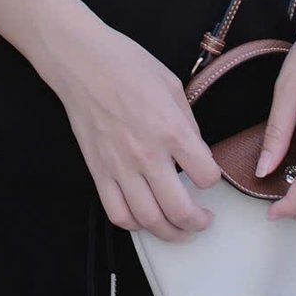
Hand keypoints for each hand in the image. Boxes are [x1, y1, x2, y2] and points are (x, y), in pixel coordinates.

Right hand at [43, 20, 221, 240]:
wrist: (82, 62)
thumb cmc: (128, 64)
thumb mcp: (172, 85)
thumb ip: (188, 123)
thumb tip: (198, 153)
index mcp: (171, 129)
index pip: (205, 176)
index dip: (212, 180)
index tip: (207, 176)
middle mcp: (147, 154)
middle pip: (179, 210)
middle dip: (198, 223)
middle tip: (204, 222)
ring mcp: (120, 167)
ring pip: (148, 220)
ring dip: (169, 233)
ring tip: (179, 231)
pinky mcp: (98, 172)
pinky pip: (117, 213)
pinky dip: (134, 225)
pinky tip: (145, 219)